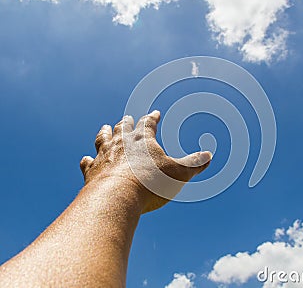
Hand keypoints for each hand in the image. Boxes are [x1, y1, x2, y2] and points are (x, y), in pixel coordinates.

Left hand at [79, 111, 211, 212]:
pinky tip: (86, 159)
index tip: (154, 113)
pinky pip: (88, 162)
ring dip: (105, 132)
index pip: (148, 124)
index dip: (152, 118)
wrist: (115, 197)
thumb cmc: (149, 184)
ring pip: (103, 139)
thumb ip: (194, 164)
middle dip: (127, 123)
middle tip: (127, 117)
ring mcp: (104, 156)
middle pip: (123, 128)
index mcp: (142, 141)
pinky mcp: (91, 171)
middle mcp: (121, 144)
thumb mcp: (179, 173)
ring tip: (105, 127)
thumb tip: (209, 156)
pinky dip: (88, 160)